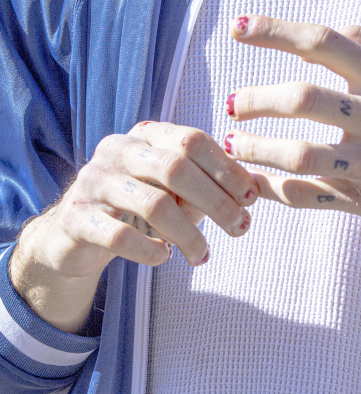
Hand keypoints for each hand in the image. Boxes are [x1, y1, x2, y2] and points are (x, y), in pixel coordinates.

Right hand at [10, 122, 257, 331]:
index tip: (251, 198)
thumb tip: (252, 192)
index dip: (226, 169)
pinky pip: (119, 235)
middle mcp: (118, 150)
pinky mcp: (77, 218)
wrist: (76, 233)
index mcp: (146, 136)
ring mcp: (94, 181)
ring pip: (153, 204)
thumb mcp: (174, 191)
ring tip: (203, 256)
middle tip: (240, 228)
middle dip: (216, 201)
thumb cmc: (138, 205)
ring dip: (188, 234)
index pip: (192, 140)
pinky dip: (149, 249)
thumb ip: (206, 186)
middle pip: (176, 168)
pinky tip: (165, 257)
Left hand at [223, 15, 360, 242]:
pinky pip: (306, 197)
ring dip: (255, 150)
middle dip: (256, 100)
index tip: (238, 28)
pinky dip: (270, 189)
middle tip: (233, 104)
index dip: (275, 31)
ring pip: (299, 156)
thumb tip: (316, 39)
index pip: (325, 43)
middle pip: (304, 99)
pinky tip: (251, 181)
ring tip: (232, 145)